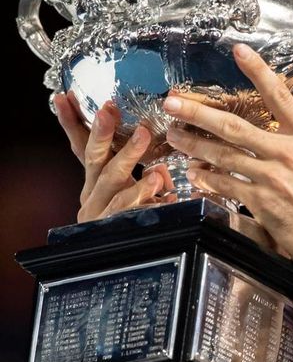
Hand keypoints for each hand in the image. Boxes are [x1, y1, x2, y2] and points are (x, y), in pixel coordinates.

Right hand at [54, 92, 172, 222]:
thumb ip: (147, 176)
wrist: (129, 264)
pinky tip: (158, 185)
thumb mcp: (139, 193)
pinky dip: (144, 196)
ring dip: (129, 159)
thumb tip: (159, 168)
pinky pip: (129, 210)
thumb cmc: (136, 221)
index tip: (64, 97)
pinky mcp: (114, 229)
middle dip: (102, 133)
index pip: (80, 147)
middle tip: (110, 110)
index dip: (71, 123)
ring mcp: (100, 214)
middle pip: (94, 160)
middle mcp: (92, 195)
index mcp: (94, 181)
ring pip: (112, 184)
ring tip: (143, 138)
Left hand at [162, 44, 292, 285]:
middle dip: (198, 113)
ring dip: (194, 145)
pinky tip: (194, 172)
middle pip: (234, 126)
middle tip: (173, 103)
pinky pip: (226, 185)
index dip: (258, 71)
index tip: (239, 51)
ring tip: (175, 136)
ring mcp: (272, 178)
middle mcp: (288, 153)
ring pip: (222, 155)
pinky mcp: (261, 203)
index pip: (279, 97)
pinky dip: (207, 178)